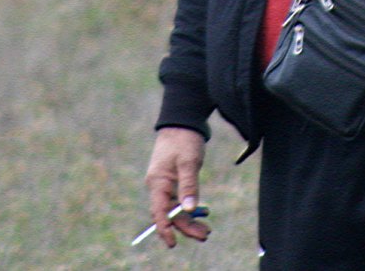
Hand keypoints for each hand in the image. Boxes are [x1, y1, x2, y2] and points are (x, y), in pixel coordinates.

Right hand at [144, 127, 210, 246]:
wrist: (182, 121)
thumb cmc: (183, 139)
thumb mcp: (188, 162)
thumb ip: (189, 185)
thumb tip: (189, 210)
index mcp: (157, 182)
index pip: (158, 212)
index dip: (165, 229)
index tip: (173, 242)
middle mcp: (159, 186)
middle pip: (170, 213)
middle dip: (186, 227)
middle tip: (205, 235)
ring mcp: (166, 184)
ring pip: (176, 208)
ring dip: (190, 220)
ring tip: (206, 229)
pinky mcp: (174, 181)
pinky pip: (180, 200)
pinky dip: (190, 208)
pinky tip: (203, 211)